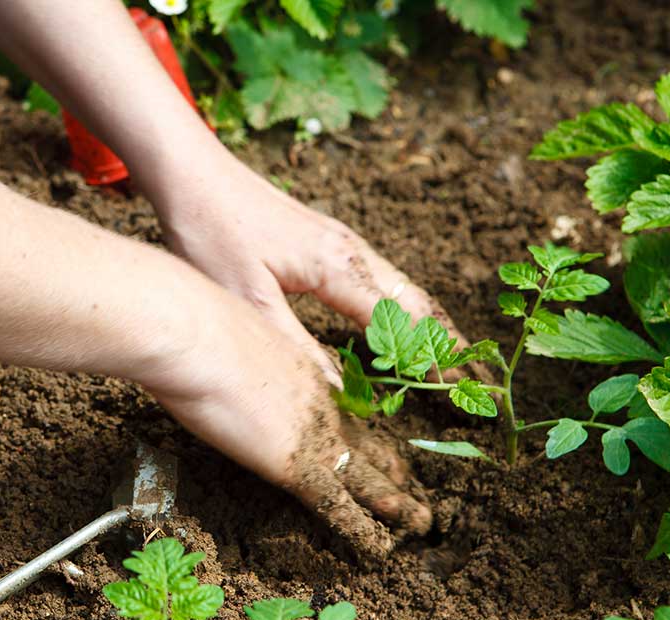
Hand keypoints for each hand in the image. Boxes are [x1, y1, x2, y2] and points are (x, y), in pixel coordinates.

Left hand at [142, 142, 465, 382]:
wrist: (194, 174)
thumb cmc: (213, 232)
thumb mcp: (248, 301)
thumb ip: (295, 349)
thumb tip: (339, 395)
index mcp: (338, 267)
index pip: (403, 324)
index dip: (432, 362)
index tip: (459, 394)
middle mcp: (352, 251)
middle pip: (418, 303)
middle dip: (449, 345)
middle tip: (476, 384)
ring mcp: (343, 241)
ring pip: (402, 288)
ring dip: (430, 325)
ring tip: (453, 362)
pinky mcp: (328, 239)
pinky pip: (381, 278)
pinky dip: (403, 308)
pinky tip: (398, 327)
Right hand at [145, 293, 431, 561]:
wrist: (190, 333)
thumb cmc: (193, 328)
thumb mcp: (230, 338)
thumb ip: (243, 359)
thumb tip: (223, 366)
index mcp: (303, 368)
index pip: (344, 407)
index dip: (363, 430)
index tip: (376, 443)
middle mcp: (320, 401)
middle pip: (367, 441)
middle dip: (392, 468)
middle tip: (414, 487)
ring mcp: (314, 433)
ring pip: (369, 476)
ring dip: (397, 503)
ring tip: (422, 523)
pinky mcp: (297, 464)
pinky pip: (339, 506)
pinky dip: (363, 530)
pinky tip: (381, 549)